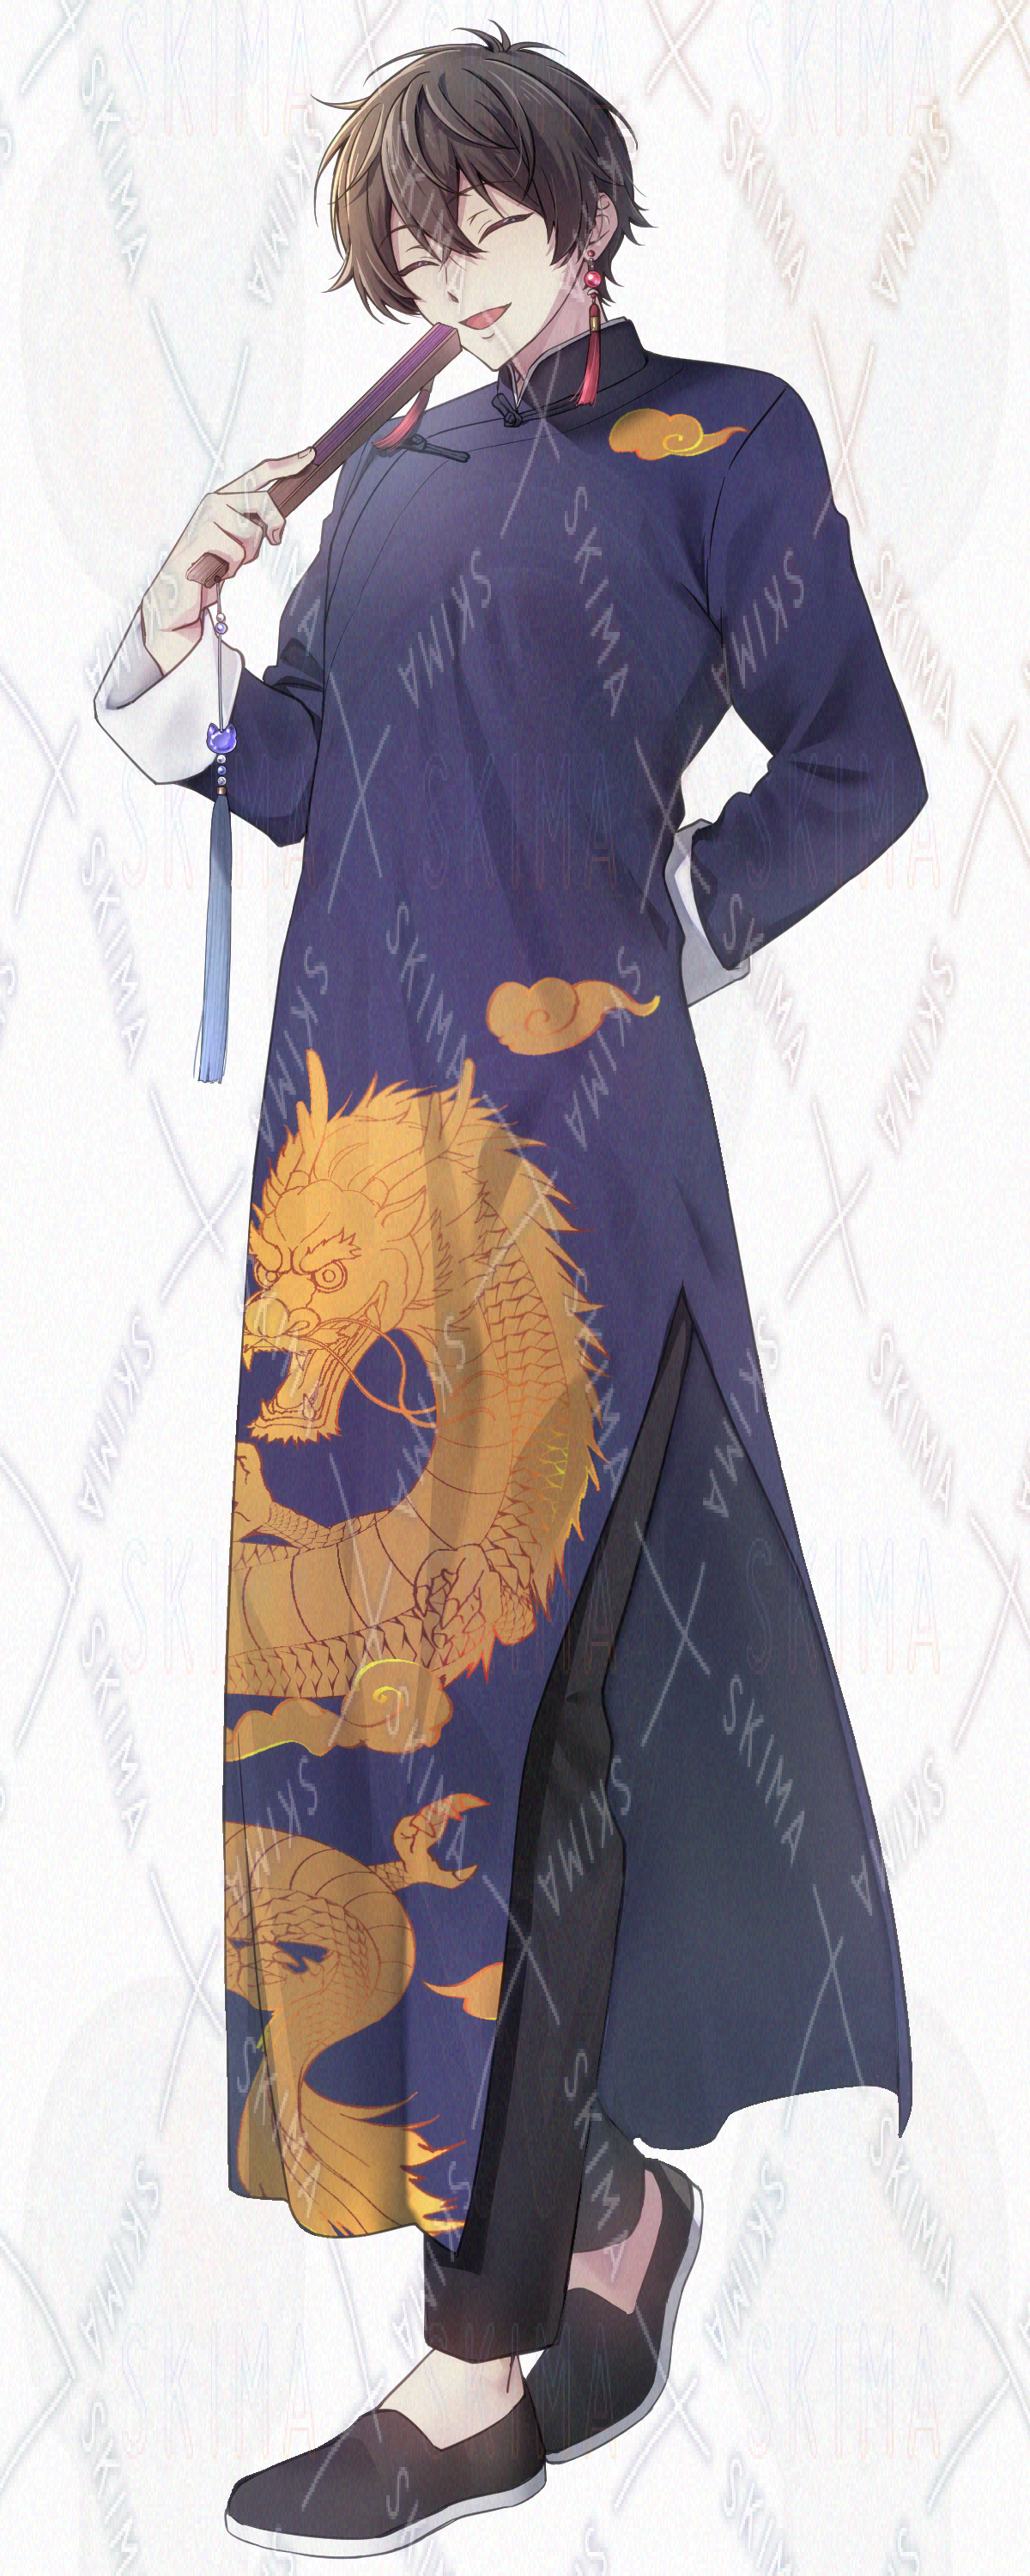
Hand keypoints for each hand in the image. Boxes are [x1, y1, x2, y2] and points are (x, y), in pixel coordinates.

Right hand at [140, 448, 315, 674]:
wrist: (178, 589)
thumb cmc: (210, 565)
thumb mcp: (236, 541)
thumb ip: (254, 526)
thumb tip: (277, 524)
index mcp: (225, 497)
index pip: (258, 474)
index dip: (285, 465)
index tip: (310, 455)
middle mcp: (215, 500)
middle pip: (264, 502)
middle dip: (274, 525)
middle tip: (272, 540)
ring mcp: (208, 516)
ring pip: (253, 533)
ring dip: (245, 555)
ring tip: (226, 561)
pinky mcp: (203, 535)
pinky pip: (238, 553)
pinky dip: (231, 568)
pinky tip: (215, 569)